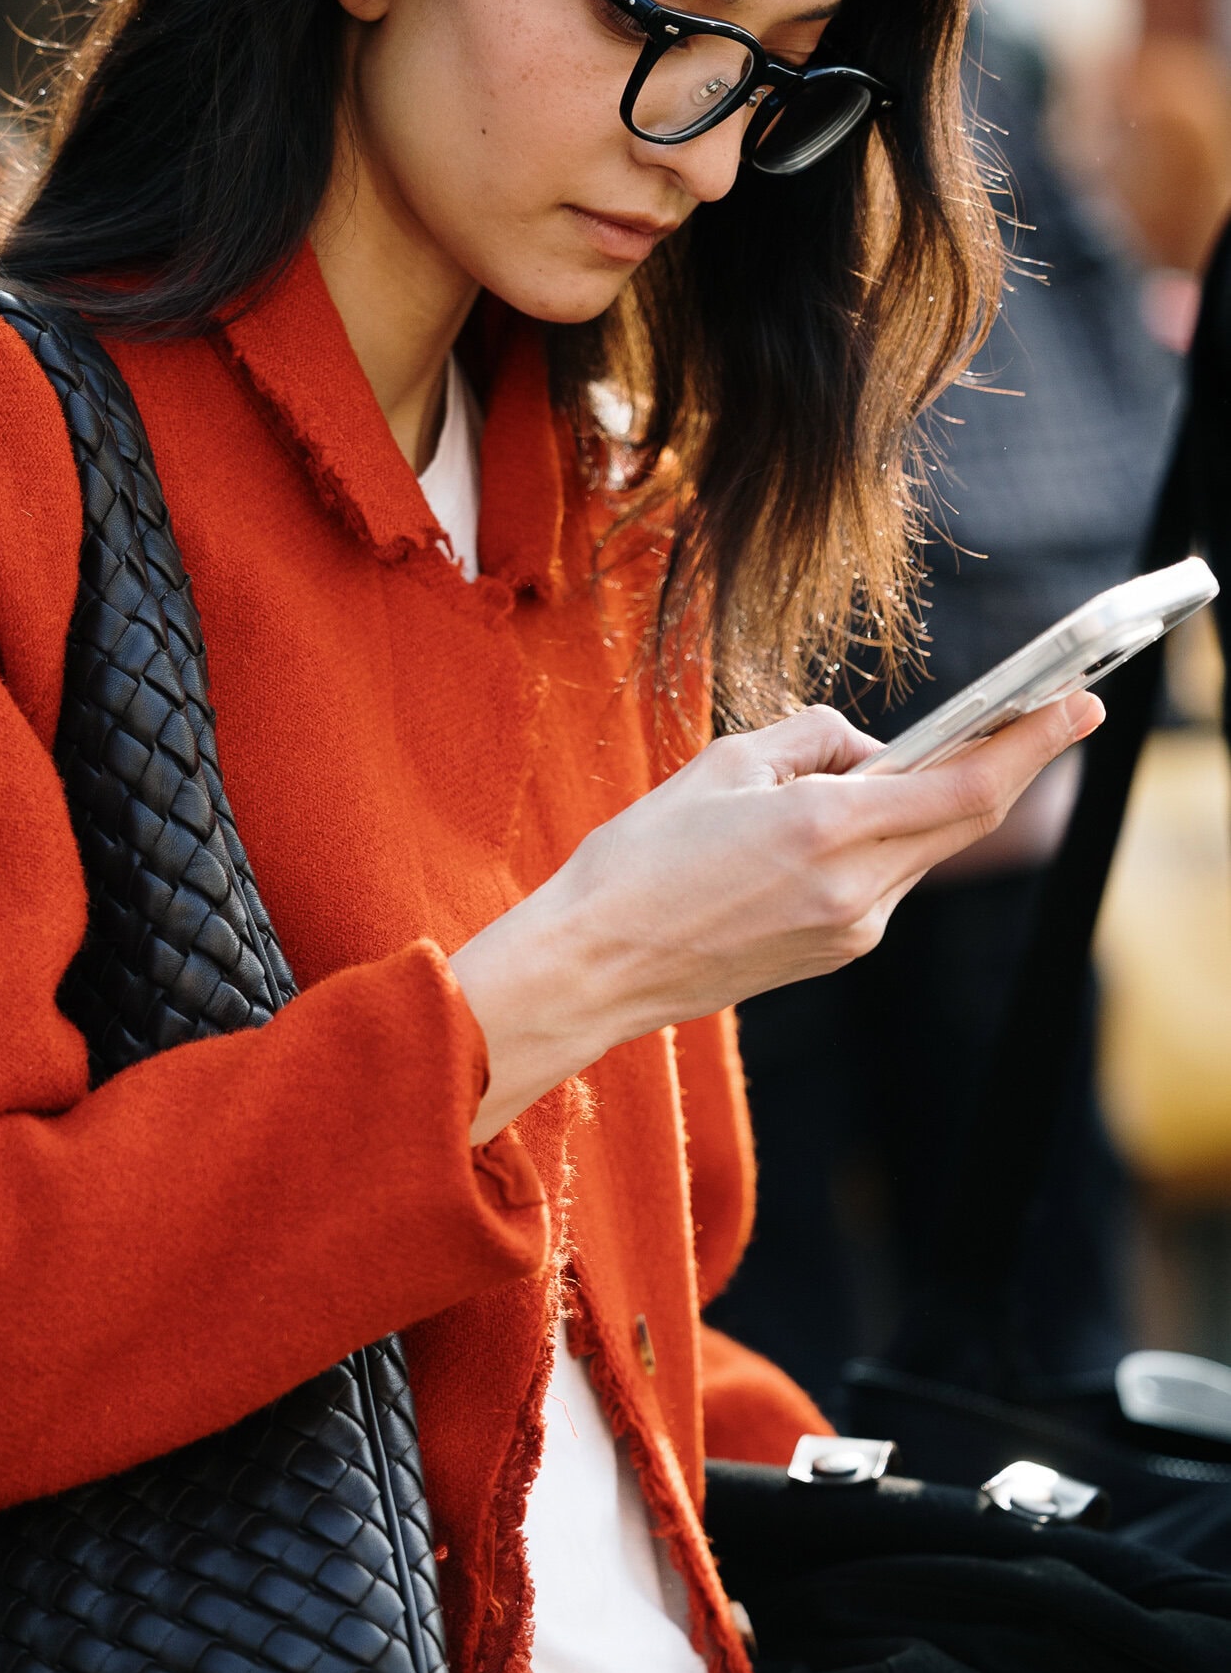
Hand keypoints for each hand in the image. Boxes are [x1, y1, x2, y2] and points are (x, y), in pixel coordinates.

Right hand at [449, 690, 1101, 1139]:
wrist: (593, 967)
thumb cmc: (639, 861)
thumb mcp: (723, 765)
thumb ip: (814, 741)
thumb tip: (868, 752)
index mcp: (828, 830)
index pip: (966, 783)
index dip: (1032, 743)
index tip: (1078, 705)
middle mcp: (857, 890)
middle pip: (963, 818)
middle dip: (1001, 762)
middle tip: (1040, 710)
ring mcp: (852, 930)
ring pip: (918, 848)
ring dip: (911, 803)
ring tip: (827, 783)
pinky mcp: (835, 954)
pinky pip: (881, 881)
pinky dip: (872, 842)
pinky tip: (809, 831)